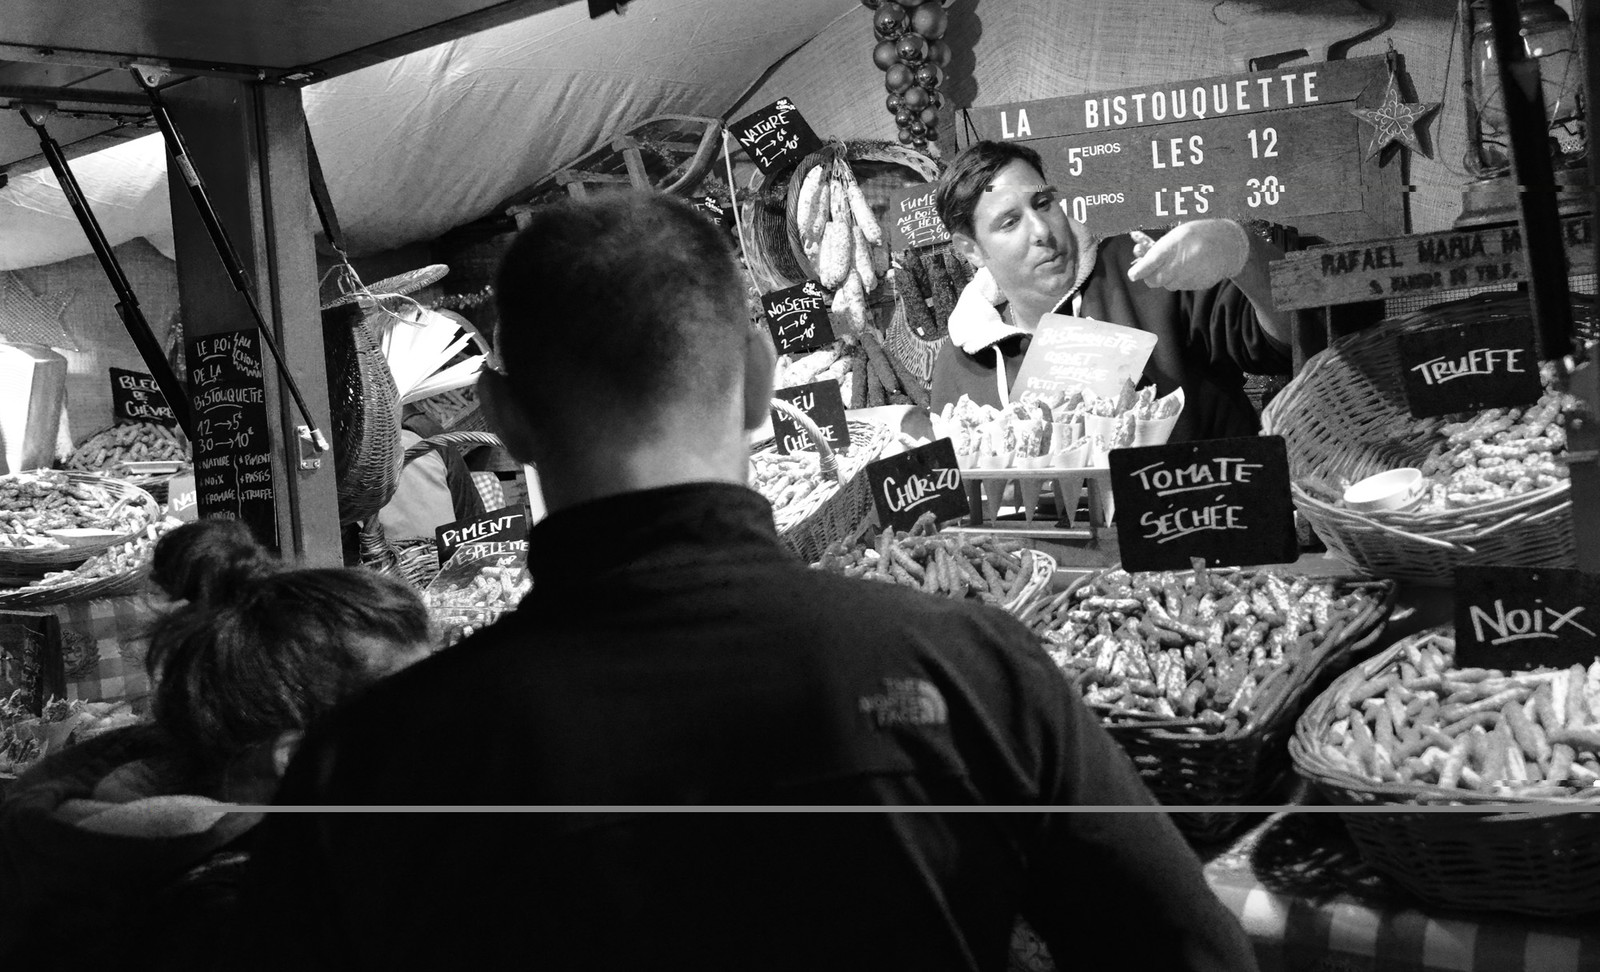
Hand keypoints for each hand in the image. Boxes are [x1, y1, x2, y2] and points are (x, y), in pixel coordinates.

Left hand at [1127, 220, 1250, 290]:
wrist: (1230, 244)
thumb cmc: (1200, 234)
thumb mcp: (1177, 233)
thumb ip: (1157, 246)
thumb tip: (1137, 253)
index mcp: (1174, 245)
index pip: (1149, 264)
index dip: (1139, 271)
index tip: (1133, 274)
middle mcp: (1181, 263)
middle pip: (1154, 280)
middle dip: (1149, 277)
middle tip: (1151, 269)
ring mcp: (1190, 276)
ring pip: (1167, 285)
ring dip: (1166, 277)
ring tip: (1176, 263)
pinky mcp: (1197, 285)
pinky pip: (1181, 286)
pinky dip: (1180, 279)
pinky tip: (1189, 267)